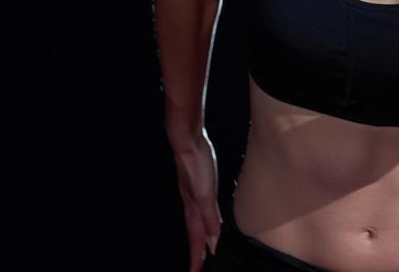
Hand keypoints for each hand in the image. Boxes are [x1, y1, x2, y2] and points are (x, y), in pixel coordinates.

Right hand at [172, 129, 222, 271]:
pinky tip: (207, 212)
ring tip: (204, 243)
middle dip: (197, 249)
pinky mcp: (196, 181)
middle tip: (199, 264)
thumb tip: (213, 243)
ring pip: (197, 219)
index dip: (197, 255)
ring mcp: (192, 192)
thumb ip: (210, 218)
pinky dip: (203, 215)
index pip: (196, 238)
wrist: (186, 140)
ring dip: (200, 233)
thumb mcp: (206, 194)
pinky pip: (200, 206)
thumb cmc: (195, 165)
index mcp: (193, 209)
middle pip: (195, 232)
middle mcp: (191, 203)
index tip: (196, 270)